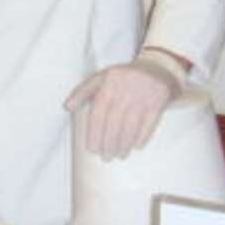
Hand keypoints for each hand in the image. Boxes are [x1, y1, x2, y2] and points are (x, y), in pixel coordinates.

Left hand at [64, 49, 187, 158]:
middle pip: (114, 123)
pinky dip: (141, 138)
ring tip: (119, 155)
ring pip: (131, 126)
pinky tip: (135, 147)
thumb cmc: (122, 77)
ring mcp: (143, 97)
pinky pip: (149, 125)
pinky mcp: (158, 103)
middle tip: (106, 157)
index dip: (94, 133)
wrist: (155, 68)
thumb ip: (82, 92)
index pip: (99, 113)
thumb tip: (67, 107)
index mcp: (108, 84)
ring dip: (124, 145)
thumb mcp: (100, 78)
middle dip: (109, 143)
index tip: (92, 148)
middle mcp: (125, 90)